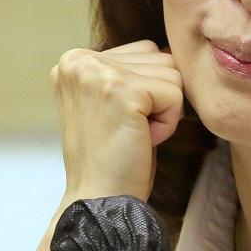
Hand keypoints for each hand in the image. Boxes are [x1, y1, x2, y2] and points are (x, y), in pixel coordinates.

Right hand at [51, 41, 183, 201]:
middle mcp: (79, 59)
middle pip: (160, 58)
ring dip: (164, 112)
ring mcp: (99, 72)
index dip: (146, 92)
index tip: (118, 123)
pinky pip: (176, 94)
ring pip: (172, 74)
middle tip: (126, 132)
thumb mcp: (108, 102)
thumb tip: (170, 49)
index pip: (143, 51)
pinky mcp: (123, 90)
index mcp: (73, 59)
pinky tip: (140, 140)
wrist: (98, 201)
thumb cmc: (110, 158)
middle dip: (157, 100)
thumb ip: (127, 70)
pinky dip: (168, 124)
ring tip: (132, 135)